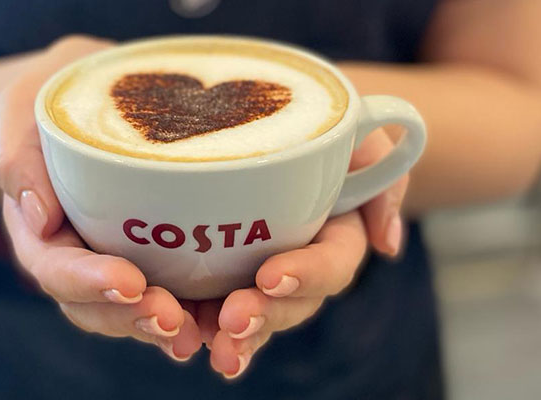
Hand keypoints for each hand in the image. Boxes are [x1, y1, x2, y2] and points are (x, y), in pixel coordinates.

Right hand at [0, 35, 201, 360]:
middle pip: (94, 305)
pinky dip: (190, 313)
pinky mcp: (151, 257)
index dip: (90, 282)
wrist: (96, 94)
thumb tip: (37, 218)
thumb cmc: (58, 96)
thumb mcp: (25, 109)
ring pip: (130, 311)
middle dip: (131, 317)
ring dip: (162, 327)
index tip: (130, 281)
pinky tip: (219, 322)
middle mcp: (76, 256)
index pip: (56, 267)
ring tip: (198, 332)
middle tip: (172, 320)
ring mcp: (113, 261)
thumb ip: (20, 157)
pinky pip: (167, 295)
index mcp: (40, 229)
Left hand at [203, 129, 409, 377]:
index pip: (332, 262)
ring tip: (214, 345)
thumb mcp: (353, 126)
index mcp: (335, 232)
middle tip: (233, 319)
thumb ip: (381, 170)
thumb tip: (387, 244)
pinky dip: (203, 324)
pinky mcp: (221, 271)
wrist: (261, 108)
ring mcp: (260, 270)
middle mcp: (300, 259)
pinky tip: (185, 338)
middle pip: (293, 301)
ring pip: (257, 314)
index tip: (271, 276)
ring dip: (237, 336)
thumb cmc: (310, 116)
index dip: (307, 275)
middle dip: (266, 314)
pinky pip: (215, 305)